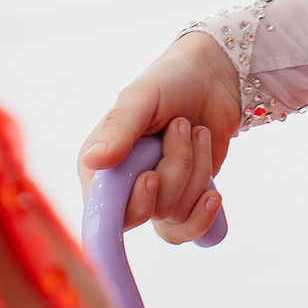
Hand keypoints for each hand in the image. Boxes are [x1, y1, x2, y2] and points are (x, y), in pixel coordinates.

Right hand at [80, 31, 242, 241]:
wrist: (214, 79)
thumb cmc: (170, 82)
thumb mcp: (142, 97)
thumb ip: (119, 127)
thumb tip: (93, 161)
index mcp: (99, 166)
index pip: (101, 211)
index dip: (129, 203)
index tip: (151, 176)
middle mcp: (123, 187)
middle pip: (143, 214)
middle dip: (173, 171)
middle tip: (181, 126)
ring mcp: (154, 197)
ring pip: (172, 214)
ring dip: (194, 170)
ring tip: (196, 131)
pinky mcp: (182, 201)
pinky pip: (189, 227)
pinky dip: (204, 212)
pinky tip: (214, 193)